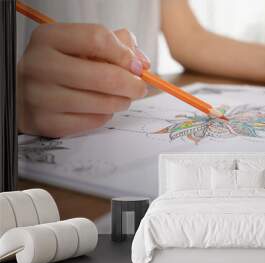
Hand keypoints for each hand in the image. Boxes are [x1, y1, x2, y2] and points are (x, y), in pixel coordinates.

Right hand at [17, 23, 149, 137]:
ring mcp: (41, 96)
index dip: (125, 53)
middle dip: (133, 85)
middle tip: (139, 88)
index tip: (137, 66)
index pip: (98, 38)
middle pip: (106, 76)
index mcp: (49, 38)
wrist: (22, 93)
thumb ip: (115, 44)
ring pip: (103, 103)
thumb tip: (141, 64)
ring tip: (121, 98)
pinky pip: (94, 121)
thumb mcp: (79, 45)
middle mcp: (40, 65)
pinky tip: (100, 109)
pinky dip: (105, 116)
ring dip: (122, 102)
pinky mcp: (47, 122)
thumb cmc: (60, 66)